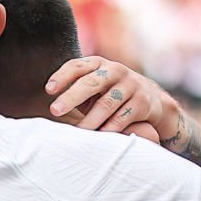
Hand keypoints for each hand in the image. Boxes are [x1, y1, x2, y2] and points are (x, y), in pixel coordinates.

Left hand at [45, 56, 184, 145]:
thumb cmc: (112, 94)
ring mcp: (131, 85)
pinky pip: (123, 117)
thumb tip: (51, 105)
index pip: (77, 66)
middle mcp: (115, 71)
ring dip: (90, 119)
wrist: (152, 99)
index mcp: (98, 64)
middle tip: (55, 110)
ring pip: (107, 103)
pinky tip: (98, 137)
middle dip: (71, 96)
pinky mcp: (143, 102)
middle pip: (91, 82)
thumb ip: (76, 88)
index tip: (49, 90)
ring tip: (77, 132)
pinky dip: (109, 128)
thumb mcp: (95, 87)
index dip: (62, 76)